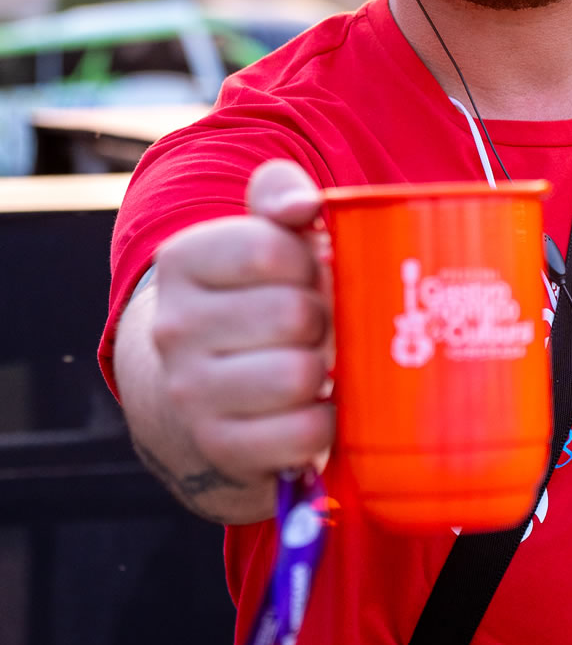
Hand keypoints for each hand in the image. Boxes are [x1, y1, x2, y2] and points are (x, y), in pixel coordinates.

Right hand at [149, 159, 334, 499]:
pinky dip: (323, 423)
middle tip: (315, 327)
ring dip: (324, 372)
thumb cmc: (255, 301)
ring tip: (314, 367)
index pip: (269, 248)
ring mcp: (191, 392)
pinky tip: (312, 410)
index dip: (310, 262)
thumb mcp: (261, 236)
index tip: (306, 274)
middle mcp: (174, 326)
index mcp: (184, 260)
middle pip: (294, 313)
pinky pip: (303, 433)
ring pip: (299, 375)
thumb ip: (279, 196)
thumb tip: (303, 205)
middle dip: (324, 320)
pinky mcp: (220, 447)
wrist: (202, 393)